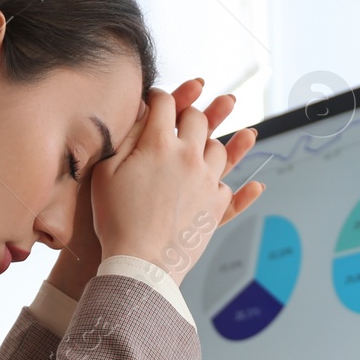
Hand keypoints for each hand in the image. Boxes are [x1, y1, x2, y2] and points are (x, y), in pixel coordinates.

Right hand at [91, 77, 266, 284]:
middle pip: (198, 120)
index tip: (155, 99)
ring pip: (220, 149)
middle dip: (190, 112)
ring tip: (207, 145)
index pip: (164, 104)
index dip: (159, 97)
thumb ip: (127, 137)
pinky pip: (232, 189)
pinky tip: (253, 185)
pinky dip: (242, 188)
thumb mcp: (106, 172)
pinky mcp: (217, 206)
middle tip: (183, 116)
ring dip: (212, 143)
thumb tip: (144, 113)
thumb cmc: (116, 218)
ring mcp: (207, 180)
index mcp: (158, 144)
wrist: (139, 261)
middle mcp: (189, 156)